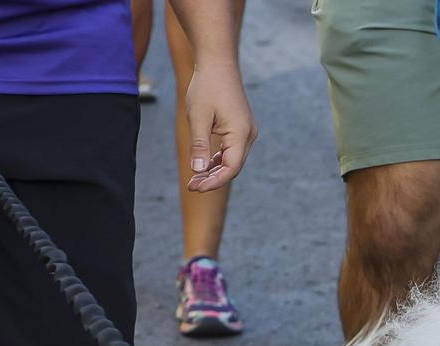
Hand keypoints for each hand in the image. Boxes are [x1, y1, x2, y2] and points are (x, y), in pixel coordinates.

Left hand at [183, 61, 255, 191]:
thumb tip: (198, 171)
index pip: (231, 168)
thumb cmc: (207, 86)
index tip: (195, 188)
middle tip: (191, 185)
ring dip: (215, 170)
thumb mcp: (198, 117)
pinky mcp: (240, 127)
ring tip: (195, 178)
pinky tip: (204, 165)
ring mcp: (246, 131)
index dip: (214, 182)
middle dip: (213, 179)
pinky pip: (231, 150)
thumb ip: (199, 146)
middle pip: (233, 167)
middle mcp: (248, 135)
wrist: (218, 63)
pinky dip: (218, 159)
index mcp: (241, 133)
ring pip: (232, 159)